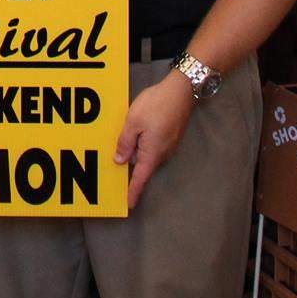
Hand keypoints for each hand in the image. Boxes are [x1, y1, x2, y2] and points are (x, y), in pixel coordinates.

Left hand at [113, 71, 194, 209]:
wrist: (181, 91)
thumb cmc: (156, 105)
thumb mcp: (133, 122)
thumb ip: (125, 142)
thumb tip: (120, 161)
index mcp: (152, 153)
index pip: (141, 178)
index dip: (133, 192)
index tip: (128, 205)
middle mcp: (162, 153)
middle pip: (142, 164)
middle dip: (130, 162)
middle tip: (115, 159)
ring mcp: (168, 145)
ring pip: (147, 153)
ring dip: (136, 149)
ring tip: (125, 137)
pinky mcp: (170, 136)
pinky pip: (152, 145)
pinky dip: (143, 141)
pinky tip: (137, 128)